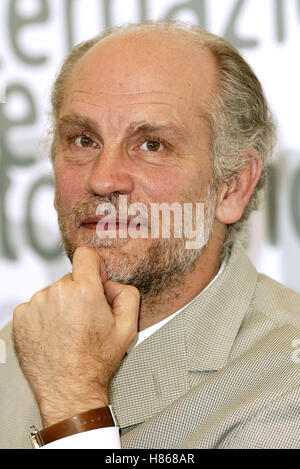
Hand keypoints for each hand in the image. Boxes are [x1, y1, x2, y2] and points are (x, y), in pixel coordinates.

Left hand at [13, 246, 139, 426]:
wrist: (69, 389)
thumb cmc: (94, 362)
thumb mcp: (128, 327)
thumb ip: (127, 294)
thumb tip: (113, 283)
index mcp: (84, 291)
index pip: (86, 255)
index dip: (95, 268)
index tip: (95, 281)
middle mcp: (57, 293)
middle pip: (71, 278)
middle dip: (79, 292)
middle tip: (85, 318)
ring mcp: (36, 304)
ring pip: (53, 292)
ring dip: (61, 305)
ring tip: (69, 330)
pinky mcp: (21, 317)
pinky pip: (37, 305)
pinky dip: (45, 316)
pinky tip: (55, 334)